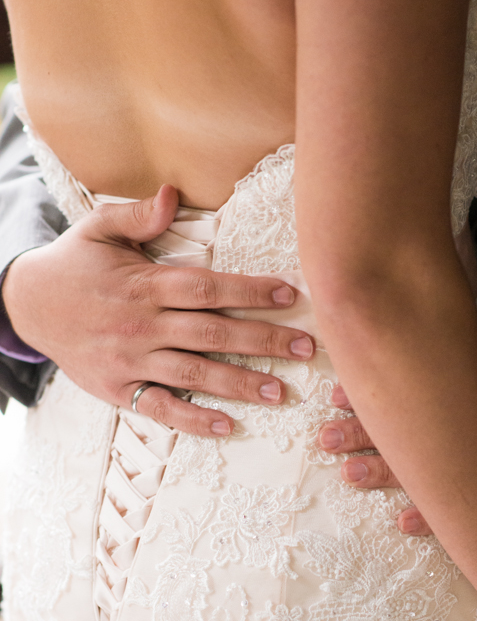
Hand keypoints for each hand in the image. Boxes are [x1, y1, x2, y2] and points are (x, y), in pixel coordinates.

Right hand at [2, 185, 313, 433]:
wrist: (24, 305)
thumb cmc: (72, 264)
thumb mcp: (97, 229)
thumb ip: (138, 215)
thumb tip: (174, 194)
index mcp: (145, 283)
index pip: (208, 288)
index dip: (252, 292)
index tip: (290, 295)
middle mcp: (142, 324)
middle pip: (212, 333)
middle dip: (263, 340)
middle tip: (305, 348)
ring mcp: (130, 360)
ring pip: (194, 374)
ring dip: (239, 383)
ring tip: (280, 391)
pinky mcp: (118, 388)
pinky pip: (159, 408)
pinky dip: (192, 420)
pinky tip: (226, 426)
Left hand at [318, 310, 476, 532]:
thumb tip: (452, 323)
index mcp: (474, 388)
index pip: (415, 389)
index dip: (376, 392)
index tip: (340, 396)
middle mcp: (476, 428)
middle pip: (412, 433)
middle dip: (365, 436)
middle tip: (327, 438)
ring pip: (429, 472)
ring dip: (385, 475)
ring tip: (349, 474)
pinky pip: (465, 510)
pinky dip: (436, 519)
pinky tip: (407, 524)